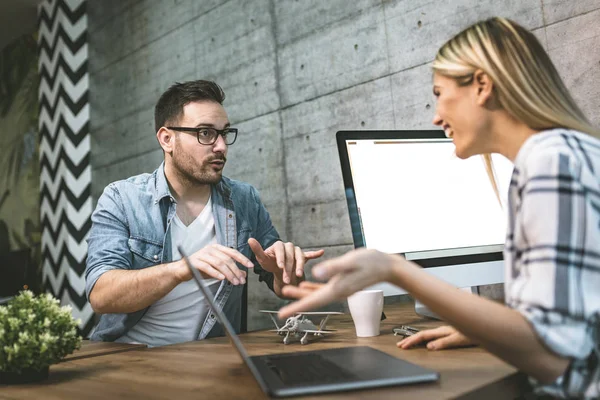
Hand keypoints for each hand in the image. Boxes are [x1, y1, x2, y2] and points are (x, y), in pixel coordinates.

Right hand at [175, 244, 253, 284]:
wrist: (182, 270)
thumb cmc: (200, 268)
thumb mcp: (218, 269)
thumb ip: (230, 270)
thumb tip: (243, 273)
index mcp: (217, 248)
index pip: (233, 252)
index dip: (242, 259)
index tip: (251, 266)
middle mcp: (210, 249)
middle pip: (227, 259)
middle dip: (236, 270)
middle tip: (241, 280)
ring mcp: (202, 254)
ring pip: (219, 263)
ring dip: (228, 274)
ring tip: (234, 282)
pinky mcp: (195, 261)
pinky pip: (208, 267)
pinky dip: (216, 273)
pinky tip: (222, 278)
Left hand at [248, 238, 323, 284]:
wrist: (278, 269)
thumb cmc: (269, 264)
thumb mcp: (262, 259)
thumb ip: (257, 250)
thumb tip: (250, 239)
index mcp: (278, 245)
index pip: (280, 249)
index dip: (280, 257)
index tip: (280, 266)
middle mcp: (289, 246)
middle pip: (290, 255)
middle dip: (288, 267)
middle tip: (286, 278)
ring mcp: (297, 251)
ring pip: (300, 257)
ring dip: (300, 266)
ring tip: (299, 275)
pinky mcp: (303, 256)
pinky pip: (310, 254)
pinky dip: (315, 253)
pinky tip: (321, 252)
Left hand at [278, 248, 398, 317]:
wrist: (386, 266)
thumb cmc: (371, 263)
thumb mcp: (351, 262)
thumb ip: (333, 268)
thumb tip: (315, 273)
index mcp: (337, 289)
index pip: (312, 301)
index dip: (296, 307)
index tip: (282, 315)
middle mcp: (337, 291)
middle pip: (312, 299)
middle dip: (295, 301)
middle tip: (280, 307)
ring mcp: (340, 288)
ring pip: (316, 293)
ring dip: (301, 293)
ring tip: (287, 290)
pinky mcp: (342, 283)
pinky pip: (323, 288)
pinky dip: (313, 287)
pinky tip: (306, 283)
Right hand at [396, 326, 475, 350]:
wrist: (484, 324)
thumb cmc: (474, 331)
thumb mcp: (458, 339)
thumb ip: (443, 342)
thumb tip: (429, 346)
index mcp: (441, 330)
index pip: (422, 335)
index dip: (411, 340)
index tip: (403, 346)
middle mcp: (441, 329)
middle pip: (422, 334)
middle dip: (409, 339)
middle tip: (400, 345)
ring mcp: (444, 329)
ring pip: (426, 334)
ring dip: (415, 338)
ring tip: (407, 342)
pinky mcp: (448, 331)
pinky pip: (431, 334)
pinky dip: (423, 338)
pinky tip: (423, 340)